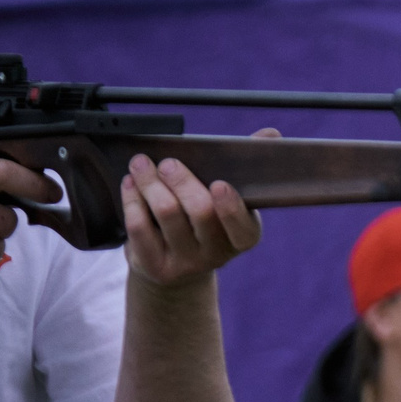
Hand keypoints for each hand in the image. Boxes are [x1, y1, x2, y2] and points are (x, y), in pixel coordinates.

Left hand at [122, 152, 262, 287]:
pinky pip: (140, 228)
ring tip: (141, 164)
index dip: (231, 207)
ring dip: (150, 183)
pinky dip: (132, 200)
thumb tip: (270, 134)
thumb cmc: (205, 219)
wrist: (176, 266)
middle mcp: (217, 253)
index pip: (243, 228)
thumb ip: (246, 166)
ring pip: (167, 214)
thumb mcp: (228, 199)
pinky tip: (130, 185)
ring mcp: (186, 262)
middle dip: (181, 180)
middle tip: (167, 163)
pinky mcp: (156, 266)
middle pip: (200, 212)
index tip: (219, 184)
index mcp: (244, 235)